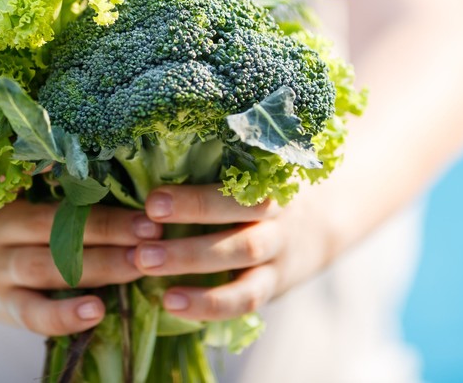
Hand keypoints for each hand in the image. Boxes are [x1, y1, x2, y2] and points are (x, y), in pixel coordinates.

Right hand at [0, 199, 161, 335]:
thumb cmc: (17, 228)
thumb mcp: (27, 200)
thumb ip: (63, 193)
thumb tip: (134, 188)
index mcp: (6, 194)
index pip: (52, 187)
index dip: (95, 191)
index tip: (138, 197)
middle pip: (54, 226)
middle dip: (108, 229)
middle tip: (151, 231)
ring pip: (47, 266)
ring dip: (97, 265)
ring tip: (136, 265)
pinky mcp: (3, 306)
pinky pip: (33, 314)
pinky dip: (65, 315)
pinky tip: (96, 311)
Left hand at [128, 184, 328, 321]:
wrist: (321, 223)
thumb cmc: (259, 191)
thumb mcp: (250, 172)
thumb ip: (212, 168)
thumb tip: (140, 159)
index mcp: (265, 177)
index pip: (234, 182)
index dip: (194, 196)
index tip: (152, 200)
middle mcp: (275, 211)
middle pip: (239, 214)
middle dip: (191, 218)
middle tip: (143, 231)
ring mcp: (278, 248)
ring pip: (241, 254)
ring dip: (191, 260)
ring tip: (145, 264)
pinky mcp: (273, 283)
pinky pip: (246, 297)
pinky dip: (210, 303)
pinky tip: (172, 303)